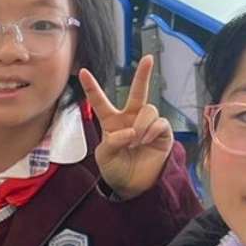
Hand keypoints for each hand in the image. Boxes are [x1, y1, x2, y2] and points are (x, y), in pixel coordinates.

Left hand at [82, 55, 173, 199]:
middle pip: (138, 92)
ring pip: (148, 110)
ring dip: (141, 124)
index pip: (100, 101)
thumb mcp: (105, 156)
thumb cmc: (115, 170)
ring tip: (136, 141)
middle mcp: (131, 118)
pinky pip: (160, 123)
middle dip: (144, 74)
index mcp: (111, 122)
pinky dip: (151, 131)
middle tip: (149, 58)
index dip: (92, 87)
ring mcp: (148, 125)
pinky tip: (145, 141)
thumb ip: (113, 141)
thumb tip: (132, 131)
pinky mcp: (162, 133)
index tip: (82, 71)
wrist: (132, 186)